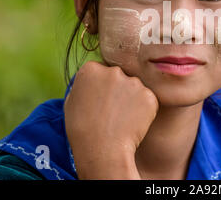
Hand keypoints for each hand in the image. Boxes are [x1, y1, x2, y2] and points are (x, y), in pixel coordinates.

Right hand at [63, 60, 158, 178]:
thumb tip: (93, 80)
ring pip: (135, 87)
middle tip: (113, 112)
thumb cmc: (82, 131)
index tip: (100, 102)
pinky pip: (147, 100)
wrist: (102, 151)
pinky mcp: (149, 96)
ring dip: (132, 99)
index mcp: (91, 69)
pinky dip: (143, 110)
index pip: (101, 71)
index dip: (102, 88)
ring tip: (121, 119)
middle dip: (118, 90)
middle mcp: (113, 71)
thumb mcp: (71, 102)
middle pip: (119, 76)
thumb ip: (83, 85)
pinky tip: (132, 123)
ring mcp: (133, 82)